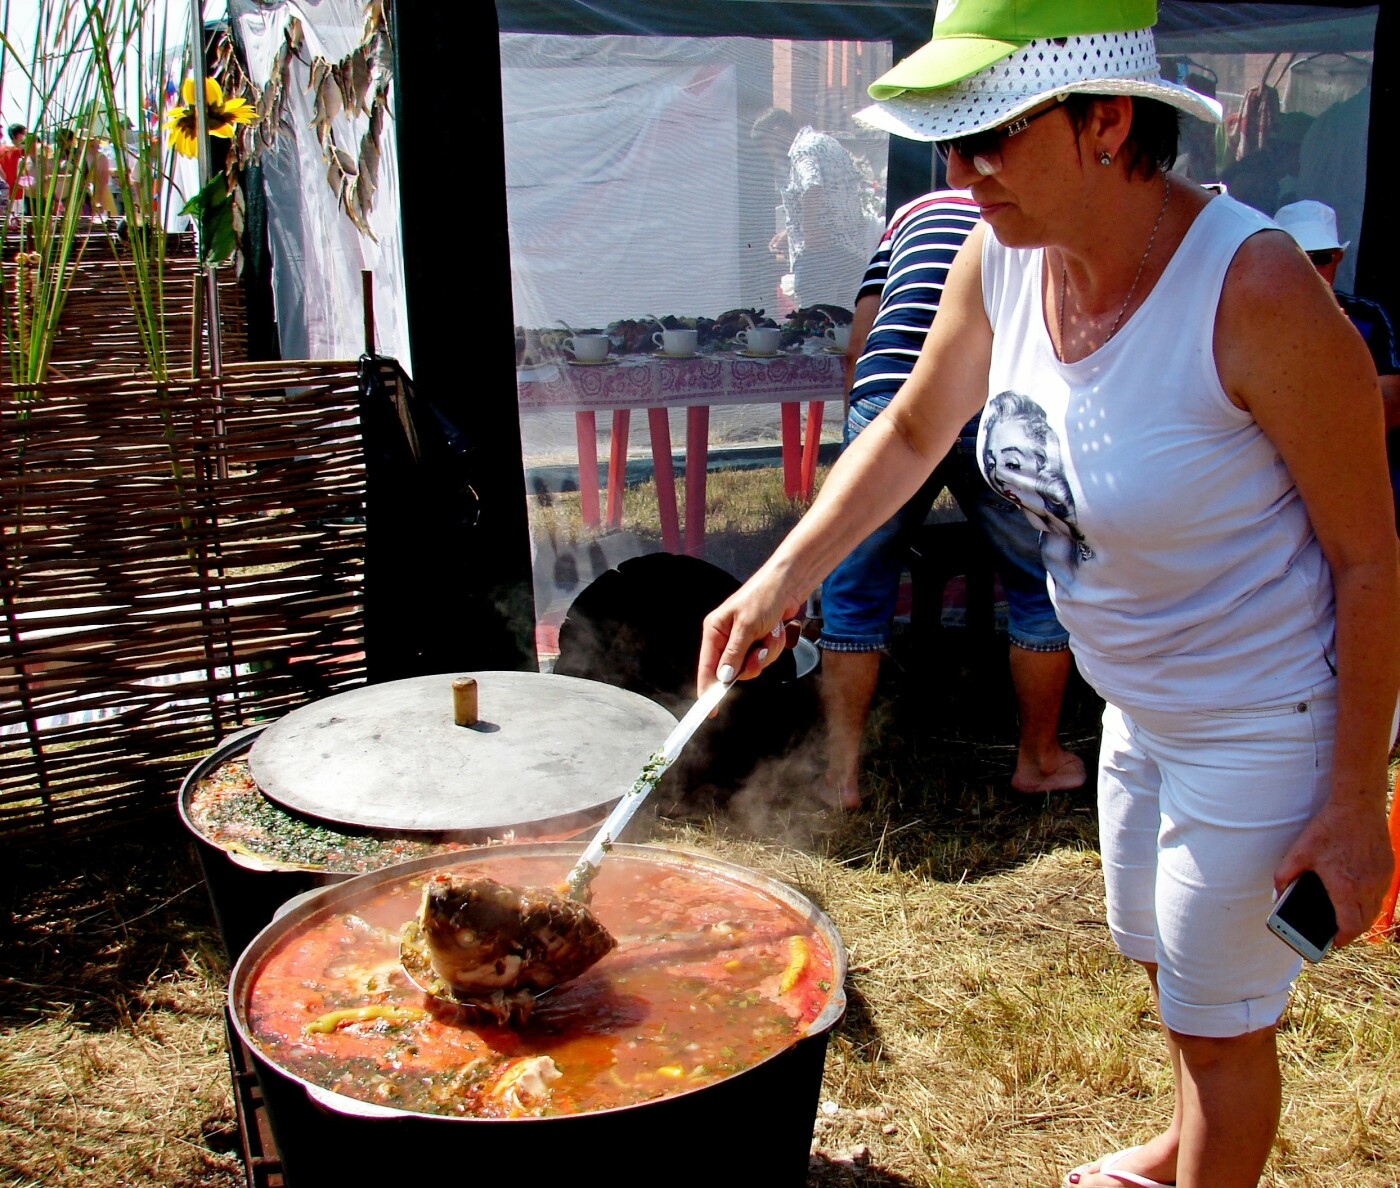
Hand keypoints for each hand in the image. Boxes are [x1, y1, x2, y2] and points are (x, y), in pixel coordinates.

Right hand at [697, 570, 803, 695]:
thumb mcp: (747, 627)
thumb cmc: (763, 597)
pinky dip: (773, 646)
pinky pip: (765, 657)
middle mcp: (726, 637)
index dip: (708, 688)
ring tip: (770, 632)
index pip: (706, 666)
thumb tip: (724, 677)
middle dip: (751, 663)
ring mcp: (744, 641)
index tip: (710, 708)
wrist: (789, 585)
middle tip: (759, 650)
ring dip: (766, 652)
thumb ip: (734, 654)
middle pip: (733, 670)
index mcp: (714, 630)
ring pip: (753, 665)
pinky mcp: (759, 641)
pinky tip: (775, 630)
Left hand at [1273, 798, 1393, 946]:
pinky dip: (1370, 899)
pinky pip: (1381, 892)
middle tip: (1336, 929)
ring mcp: (1381, 878)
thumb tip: (1277, 894)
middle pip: (1365, 922)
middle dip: (1351, 930)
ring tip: (1345, 914)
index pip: (1350, 926)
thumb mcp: (1299, 851)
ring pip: (1375, 908)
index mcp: (1346, 887)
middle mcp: (1368, 886)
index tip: (1332, 941)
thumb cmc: (1329, 828)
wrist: (1358, 805)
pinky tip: (1357, 894)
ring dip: (1362, 915)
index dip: (1342, 939)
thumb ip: (1285, 875)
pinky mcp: (1388, 868)